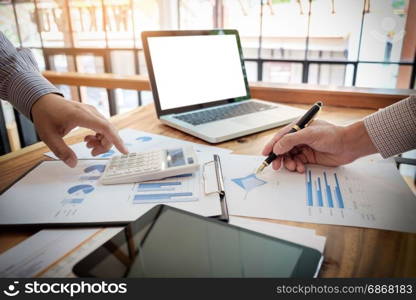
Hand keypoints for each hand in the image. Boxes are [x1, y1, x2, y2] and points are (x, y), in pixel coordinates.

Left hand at [31, 93, 127, 166]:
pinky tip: (88, 139)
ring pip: (107, 128)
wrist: (43, 100)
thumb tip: (73, 163)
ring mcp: (92, 111)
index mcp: (81, 115)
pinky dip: (99, 135)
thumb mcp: (48, 136)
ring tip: (88, 146)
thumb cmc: (45, 115)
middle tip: (93, 153)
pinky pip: (102, 125)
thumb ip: (61, 151)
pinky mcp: (91, 113)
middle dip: (105, 145)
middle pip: (109, 130)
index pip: (105, 128)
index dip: (116, 140)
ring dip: (102, 140)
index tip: (124, 151)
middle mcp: (90, 112)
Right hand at [262, 119, 376, 172]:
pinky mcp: (309, 157)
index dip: (271, 145)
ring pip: (289, 157)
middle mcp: (299, 138)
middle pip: (283, 149)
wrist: (349, 146)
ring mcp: (304, 148)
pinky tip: (301, 168)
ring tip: (294, 167)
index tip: (265, 154)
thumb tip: (277, 148)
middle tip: (276, 166)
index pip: (280, 137)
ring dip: (289, 163)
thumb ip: (291, 140)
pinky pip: (298, 163)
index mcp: (298, 128)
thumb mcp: (309, 135)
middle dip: (279, 158)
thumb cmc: (332, 135)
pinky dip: (297, 167)